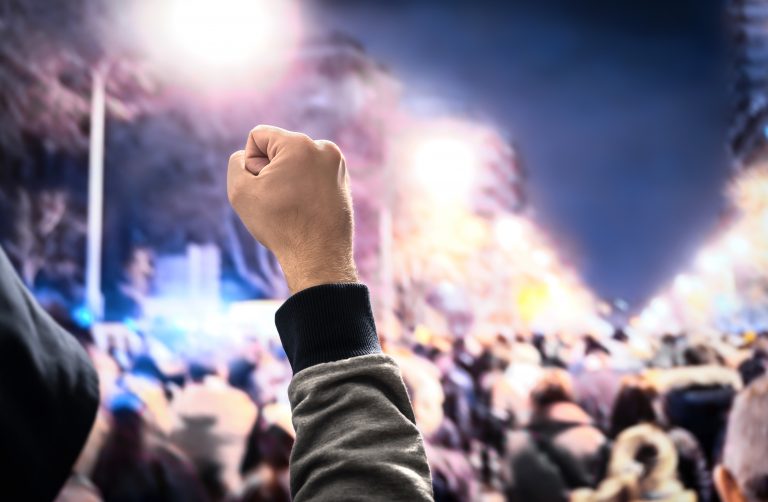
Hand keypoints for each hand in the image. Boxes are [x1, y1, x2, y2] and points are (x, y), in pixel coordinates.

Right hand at [227, 125, 357, 293]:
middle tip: (278, 201)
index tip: (262, 187)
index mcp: (300, 144)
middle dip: (271, 171)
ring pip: (296, 163)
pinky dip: (304, 189)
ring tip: (293, 206)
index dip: (250, 163)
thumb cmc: (280, 225)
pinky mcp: (343, 181)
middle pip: (279, 149)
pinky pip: (312, 176)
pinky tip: (305, 210)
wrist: (318, 257)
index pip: (258, 136)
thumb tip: (248, 158)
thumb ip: (236, 164)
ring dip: (287, 180)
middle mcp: (324, 148)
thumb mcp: (240, 191)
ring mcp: (337, 165)